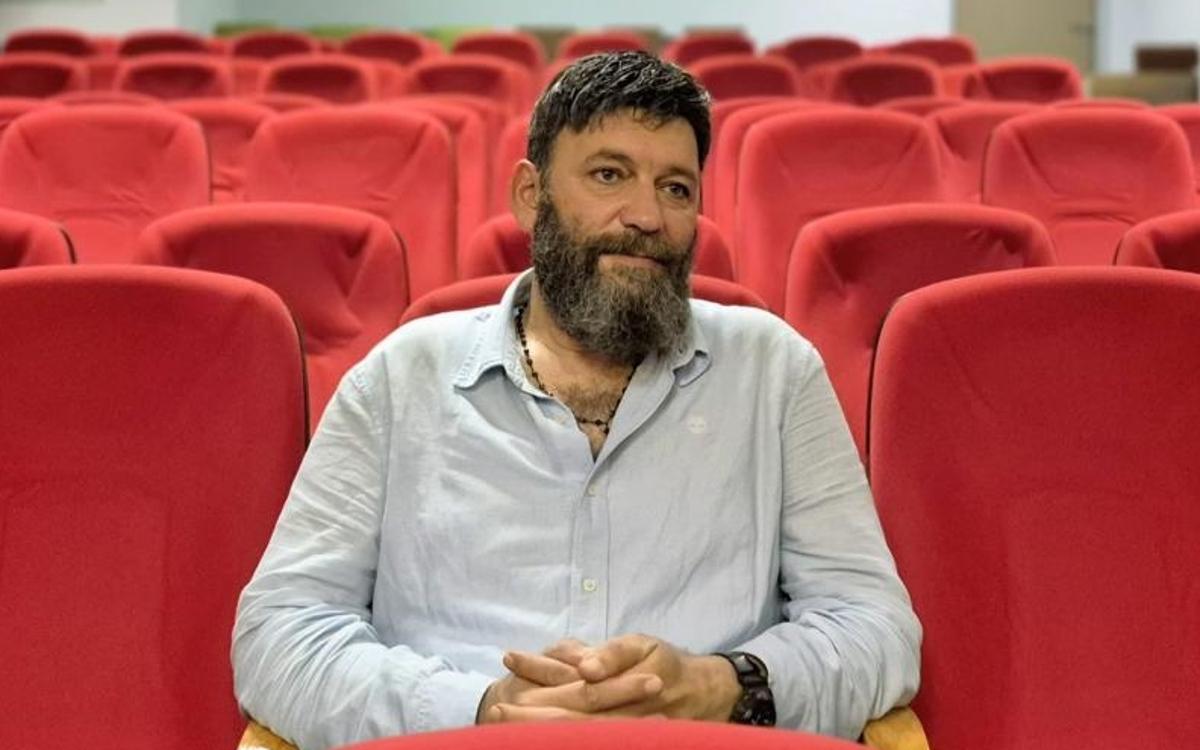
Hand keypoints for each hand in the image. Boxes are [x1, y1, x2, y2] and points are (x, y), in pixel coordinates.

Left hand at [500, 634, 740, 721]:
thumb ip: (613, 655)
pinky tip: (537, 735)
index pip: (572, 687)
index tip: (509, 665)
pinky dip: (560, 737)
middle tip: (493, 711)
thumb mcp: (644, 646)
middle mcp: (617, 718)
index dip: (539, 677)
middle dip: (528, 717)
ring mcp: (619, 735)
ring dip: (537, 732)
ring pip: (575, 737)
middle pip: (567, 722)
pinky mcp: (619, 739)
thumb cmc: (665, 664)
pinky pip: (588, 740)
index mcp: (621, 689)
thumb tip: (584, 668)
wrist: (702, 694)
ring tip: (501, 727)